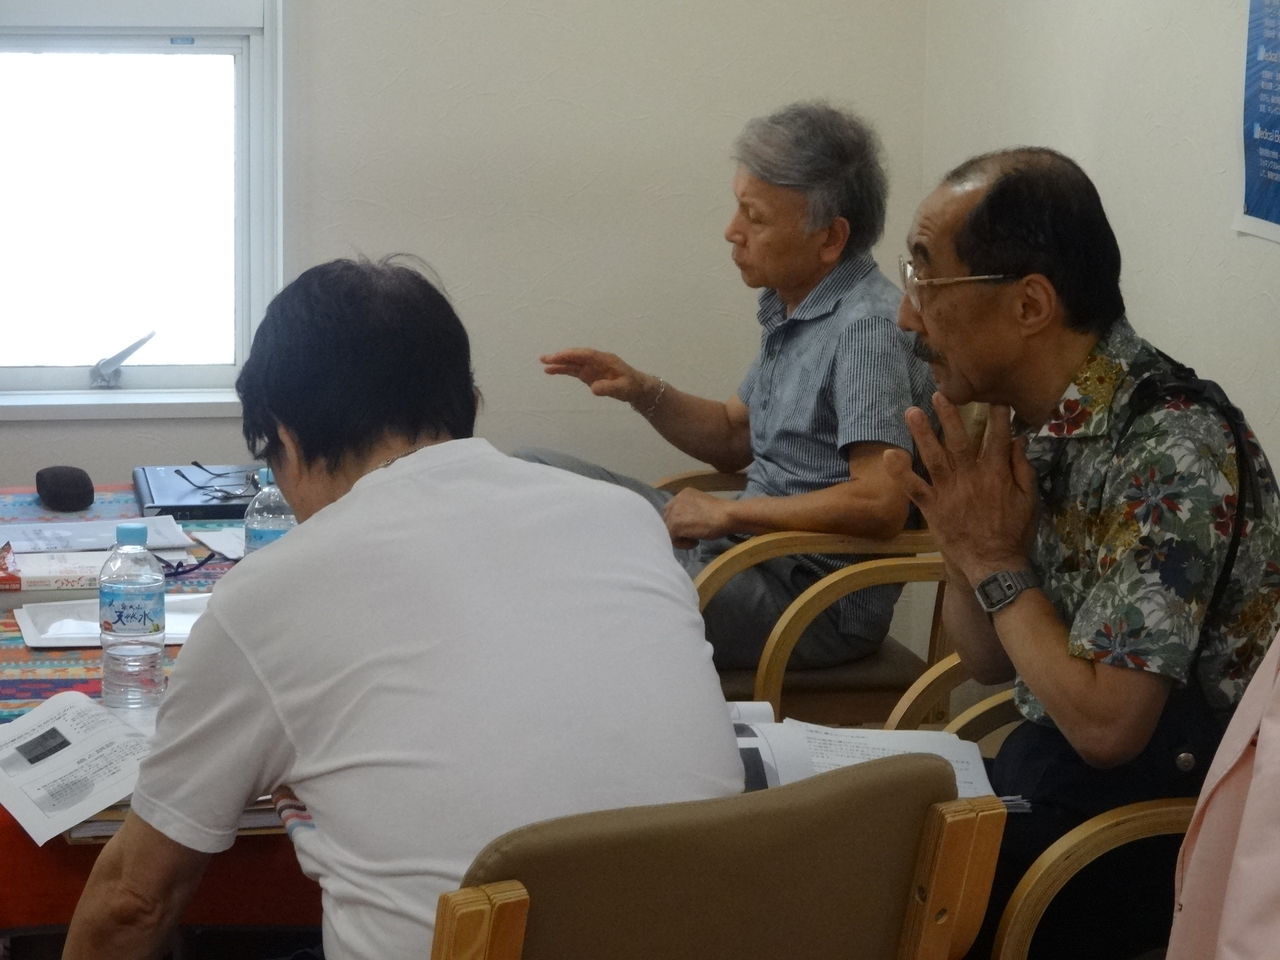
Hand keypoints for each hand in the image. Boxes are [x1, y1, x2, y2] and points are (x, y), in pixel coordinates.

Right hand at [539, 348, 651, 405]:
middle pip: (576, 356)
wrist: (636, 387)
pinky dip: (562, 369)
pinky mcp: (588, 374)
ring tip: (543, 363)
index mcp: (605, 359)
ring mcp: (591, 366)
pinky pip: (573, 370)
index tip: (560, 356)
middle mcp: (596, 360)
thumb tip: (593, 388)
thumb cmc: (631, 386)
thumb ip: (608, 388)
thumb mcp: (623, 389)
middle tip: (545, 358)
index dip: (572, 355)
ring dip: (558, 362)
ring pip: (572, 362)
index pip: (586, 355)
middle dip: (561, 356)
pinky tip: (550, 371)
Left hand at [663, 488, 735, 547]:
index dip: (680, 521)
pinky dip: (684, 544)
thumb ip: (690, 510)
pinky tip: (696, 541)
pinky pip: (673, 539)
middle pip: (667, 519)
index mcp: (683, 493)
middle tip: (692, 534)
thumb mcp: (701, 505)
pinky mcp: (675, 525)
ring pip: (669, 530)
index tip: (690, 527)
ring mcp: (674, 512)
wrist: (727, 515)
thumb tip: (685, 522)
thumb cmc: (721, 512)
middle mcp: (676, 500)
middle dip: (678, 529)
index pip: (672, 509)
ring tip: (695, 539)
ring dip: (681, 537)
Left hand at [884, 394, 1037, 587]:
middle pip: (959, 440)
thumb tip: (1019, 440)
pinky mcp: (932, 507)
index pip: (996, 437)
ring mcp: (949, 491)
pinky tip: (889, 455)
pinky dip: (901, 472)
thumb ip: (1023, 469)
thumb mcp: (1029, 500)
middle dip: (949, 416)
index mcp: (996, 474)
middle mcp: (970, 477)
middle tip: (938, 394)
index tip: (991, 396)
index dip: (995, 415)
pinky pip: (914, 487)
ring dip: (922, 433)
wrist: (994, 563)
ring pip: (934, 457)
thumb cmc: (1014, 532)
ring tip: (911, 412)